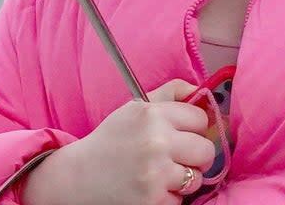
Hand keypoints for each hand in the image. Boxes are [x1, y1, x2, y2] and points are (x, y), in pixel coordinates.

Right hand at [21, 79, 215, 204]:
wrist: (78, 176)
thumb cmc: (111, 140)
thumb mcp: (134, 108)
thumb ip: (169, 93)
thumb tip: (201, 90)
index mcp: (151, 114)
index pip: (200, 118)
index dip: (193, 128)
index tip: (181, 134)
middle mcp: (156, 141)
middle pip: (206, 150)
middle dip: (195, 156)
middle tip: (176, 157)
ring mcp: (155, 173)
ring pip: (197, 177)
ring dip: (183, 179)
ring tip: (160, 173)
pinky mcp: (153, 201)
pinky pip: (179, 200)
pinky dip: (167, 198)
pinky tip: (149, 189)